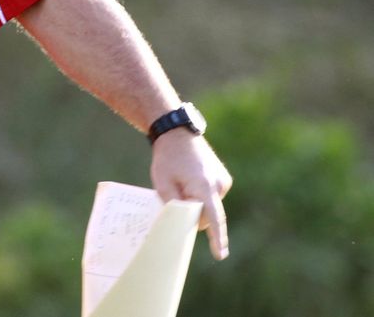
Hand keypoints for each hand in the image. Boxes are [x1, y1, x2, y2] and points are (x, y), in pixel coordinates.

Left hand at [150, 130, 232, 259]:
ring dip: (196, 204)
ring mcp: (224, 181)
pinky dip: (201, 197)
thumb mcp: (162, 183)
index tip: (220, 255)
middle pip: (207, 216)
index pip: (212, 218)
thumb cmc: (167, 158)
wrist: (177, 133)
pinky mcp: (224, 179)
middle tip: (176, 198)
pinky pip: (212, 197)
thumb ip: (174, 205)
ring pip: (209, 207)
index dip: (216, 238)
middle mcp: (219, 185)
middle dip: (193, 214)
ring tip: (181, 183)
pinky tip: (189, 181)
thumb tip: (186, 221)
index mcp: (204, 186)